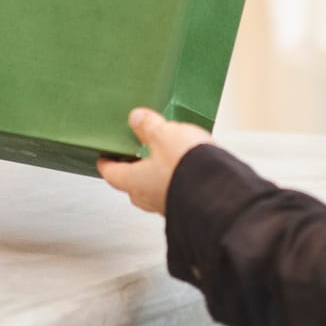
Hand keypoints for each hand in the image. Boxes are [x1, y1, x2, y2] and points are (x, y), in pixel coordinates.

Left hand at [96, 107, 212, 215]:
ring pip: (156, 190)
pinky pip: (178, 192)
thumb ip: (148, 126)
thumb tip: (136, 118)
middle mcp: (149, 198)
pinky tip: (188, 170)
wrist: (222, 193)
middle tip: (134, 156)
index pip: (111, 174)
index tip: (103, 158)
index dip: (106, 164)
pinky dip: (178, 181)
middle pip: (133, 185)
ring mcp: (170, 206)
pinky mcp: (190, 207)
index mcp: (134, 181)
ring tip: (165, 159)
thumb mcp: (164, 135)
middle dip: (133, 170)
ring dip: (157, 176)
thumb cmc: (187, 166)